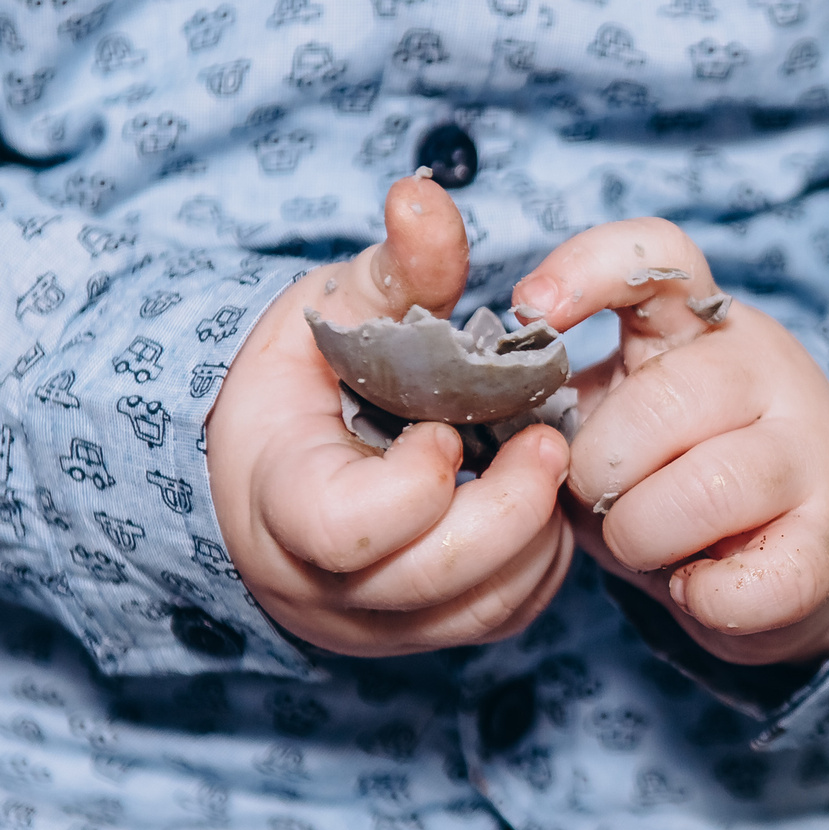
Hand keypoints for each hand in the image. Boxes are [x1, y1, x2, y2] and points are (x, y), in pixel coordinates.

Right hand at [208, 175, 573, 656]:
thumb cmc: (308, 374)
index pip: (348, 532)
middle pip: (430, 580)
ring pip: (479, 609)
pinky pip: (503, 617)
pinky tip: (536, 500)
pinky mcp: (426, 636)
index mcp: (278, 504)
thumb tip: (422, 193)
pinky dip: (537, 561)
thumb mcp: (340, 307)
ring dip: (533, 533)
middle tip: (550, 442)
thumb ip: (396, 264)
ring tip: (544, 460)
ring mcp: (373, 624)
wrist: (281, 456)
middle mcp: (318, 588)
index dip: (414, 484)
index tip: (445, 427)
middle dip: (507, 507)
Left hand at [514, 218, 828, 666]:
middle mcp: (765, 369)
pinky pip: (747, 582)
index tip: (531, 308)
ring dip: (645, 537)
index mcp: (699, 324)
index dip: (589, 269)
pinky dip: (704, 599)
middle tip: (600, 498)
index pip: (658, 257)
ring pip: (704, 491)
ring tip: (648, 543)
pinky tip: (697, 587)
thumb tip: (477, 393)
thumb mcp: (613, 418)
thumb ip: (556, 395)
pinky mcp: (828, 542)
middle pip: (660, 406)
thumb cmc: (671, 478)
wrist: (783, 562)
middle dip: (598, 473)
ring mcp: (809, 451)